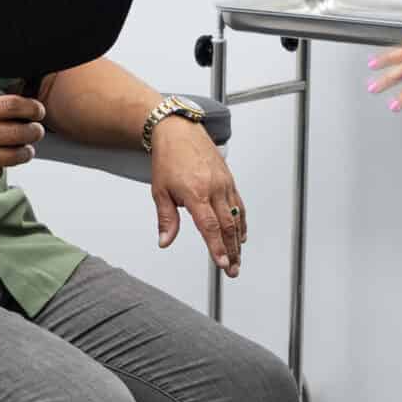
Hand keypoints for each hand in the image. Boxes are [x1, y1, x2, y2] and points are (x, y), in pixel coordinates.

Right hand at [0, 94, 44, 190]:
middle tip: (35, 131)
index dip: (32, 108)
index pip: (12, 106)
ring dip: (25, 152)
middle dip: (34, 132)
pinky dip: (1, 167)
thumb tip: (13, 109)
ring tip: (25, 149)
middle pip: (20, 132)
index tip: (38, 111)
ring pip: (15, 156)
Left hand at [150, 115, 246, 275]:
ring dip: (238, 241)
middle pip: (227, 226)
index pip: (209, 226)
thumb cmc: (168, 158)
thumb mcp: (160, 190)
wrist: (179, 131)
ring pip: (236, 217)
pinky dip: (242, 222)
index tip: (223, 263)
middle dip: (231, 251)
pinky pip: (239, 205)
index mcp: (196, 192)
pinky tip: (241, 236)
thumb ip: (166, 218)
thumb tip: (165, 241)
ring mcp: (224, 184)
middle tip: (232, 270)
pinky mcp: (229, 180)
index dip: (217, 246)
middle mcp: (214, 188)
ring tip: (238, 259)